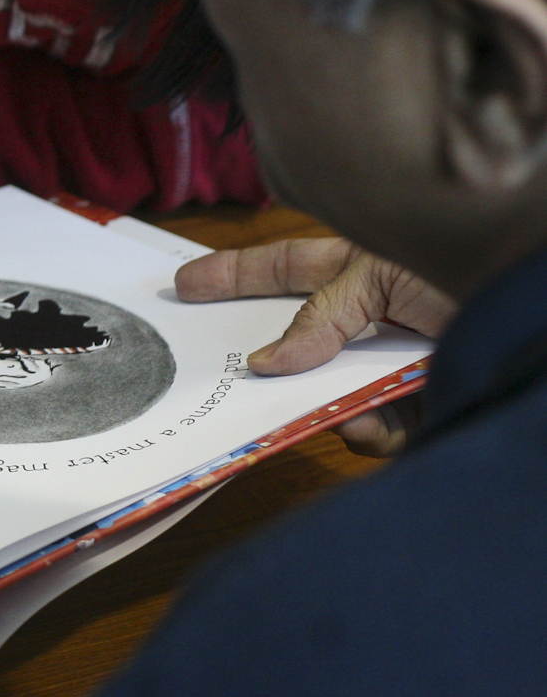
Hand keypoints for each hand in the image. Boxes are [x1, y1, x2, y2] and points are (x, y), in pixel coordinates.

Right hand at [176, 237, 456, 455]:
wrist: (536, 318)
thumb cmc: (472, 266)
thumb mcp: (383, 272)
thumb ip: (323, 311)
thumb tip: (264, 361)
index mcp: (360, 265)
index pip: (284, 267)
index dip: (235, 275)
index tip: (186, 286)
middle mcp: (374, 315)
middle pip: (303, 340)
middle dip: (271, 361)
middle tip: (224, 373)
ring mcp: (398, 362)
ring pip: (338, 394)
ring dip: (333, 403)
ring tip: (350, 408)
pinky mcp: (428, 405)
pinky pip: (383, 431)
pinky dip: (376, 431)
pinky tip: (381, 423)